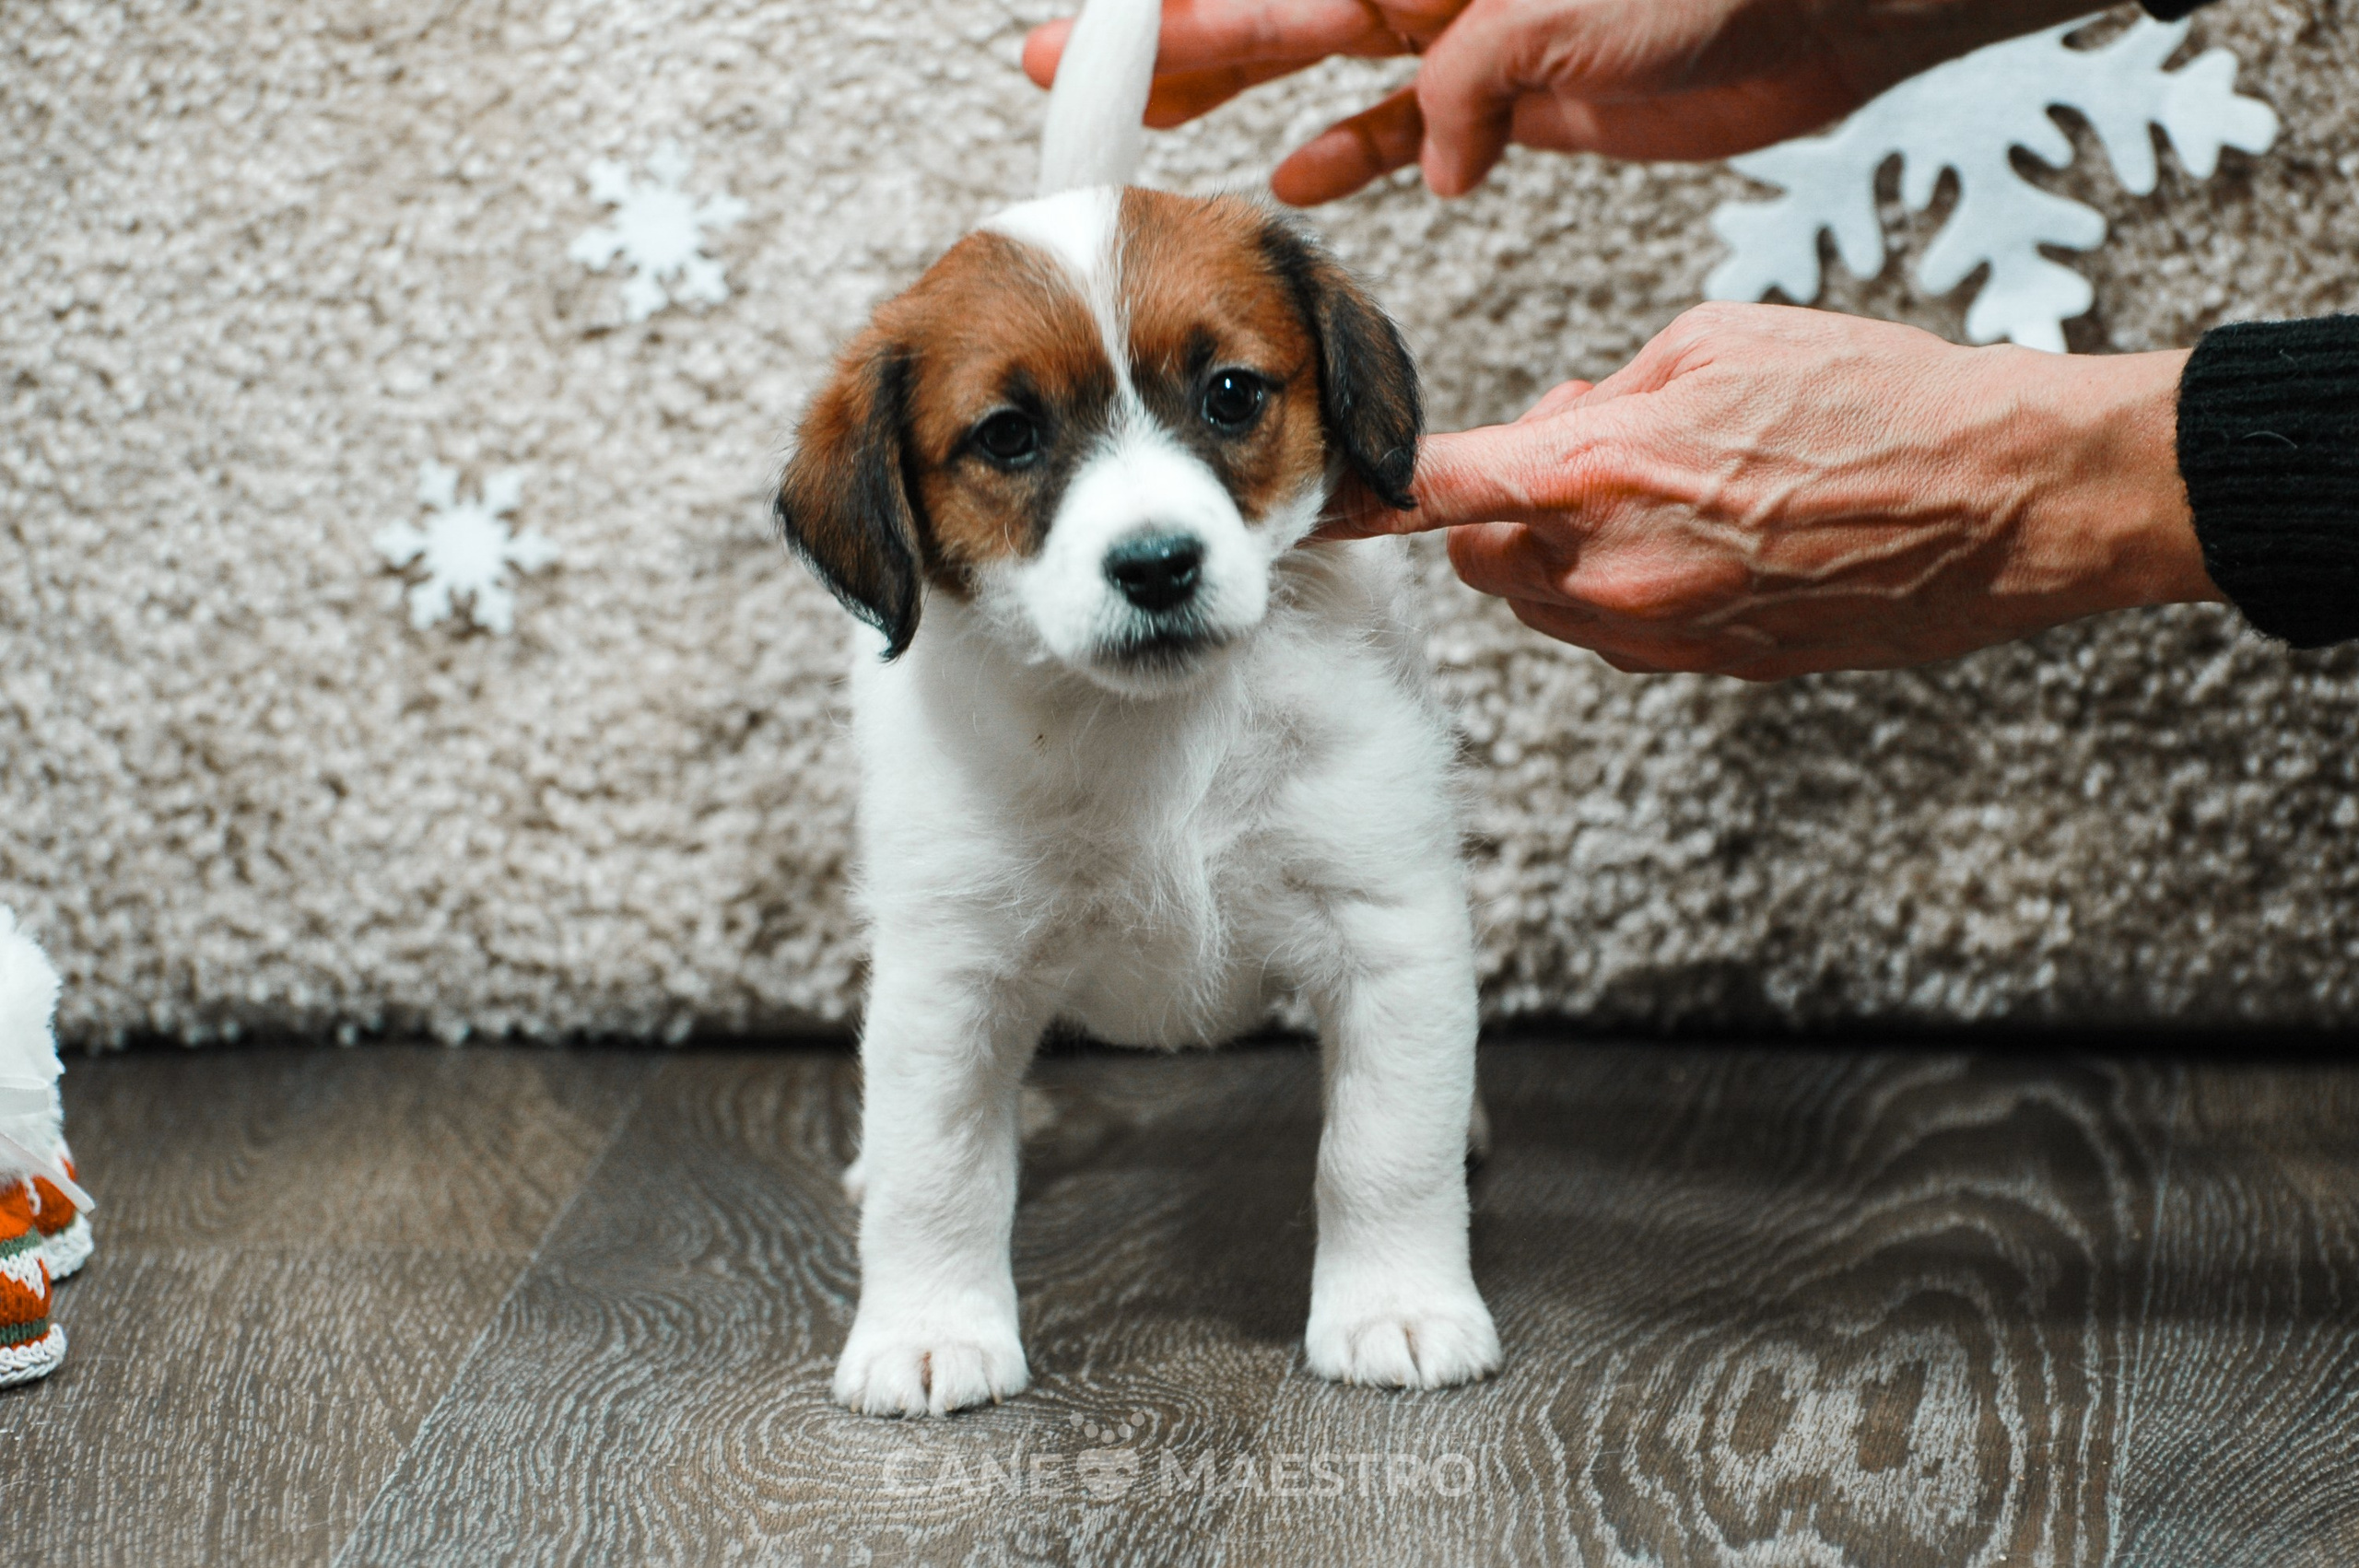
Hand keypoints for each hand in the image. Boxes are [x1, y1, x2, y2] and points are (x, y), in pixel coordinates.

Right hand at [1023, 0, 2096, 203]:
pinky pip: (1405, 128)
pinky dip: (1353, 155)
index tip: (1096, 32)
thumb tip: (1420, 158)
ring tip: (1158, 134)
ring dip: (1244, 103)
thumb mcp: (1572, 19)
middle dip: (1173, 52)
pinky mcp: (1510, 98)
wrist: (1824, 6)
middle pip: (1274, 18)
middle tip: (1075, 77)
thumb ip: (1472, 80)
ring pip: (1324, 72)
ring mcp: (1467, 45)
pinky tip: (1297, 184)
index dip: (1180, 12)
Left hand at [1325, 304, 2222, 680]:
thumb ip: (1602, 392)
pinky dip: (1620, 598)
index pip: (1444, 491)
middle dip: (1498, 517)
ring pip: (1546, 609)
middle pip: (1484, 562)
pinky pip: (1619, 641)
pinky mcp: (1714, 670)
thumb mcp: (1718, 341)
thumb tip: (1548, 423)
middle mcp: (1614, 571)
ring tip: (1654, 499)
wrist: (2003, 501)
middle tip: (1572, 463)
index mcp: (1601, 473)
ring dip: (1558, 561)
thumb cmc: (1876, 400)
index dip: (1381, 497)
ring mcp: (1664, 634)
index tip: (1345, 504)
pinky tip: (1695, 548)